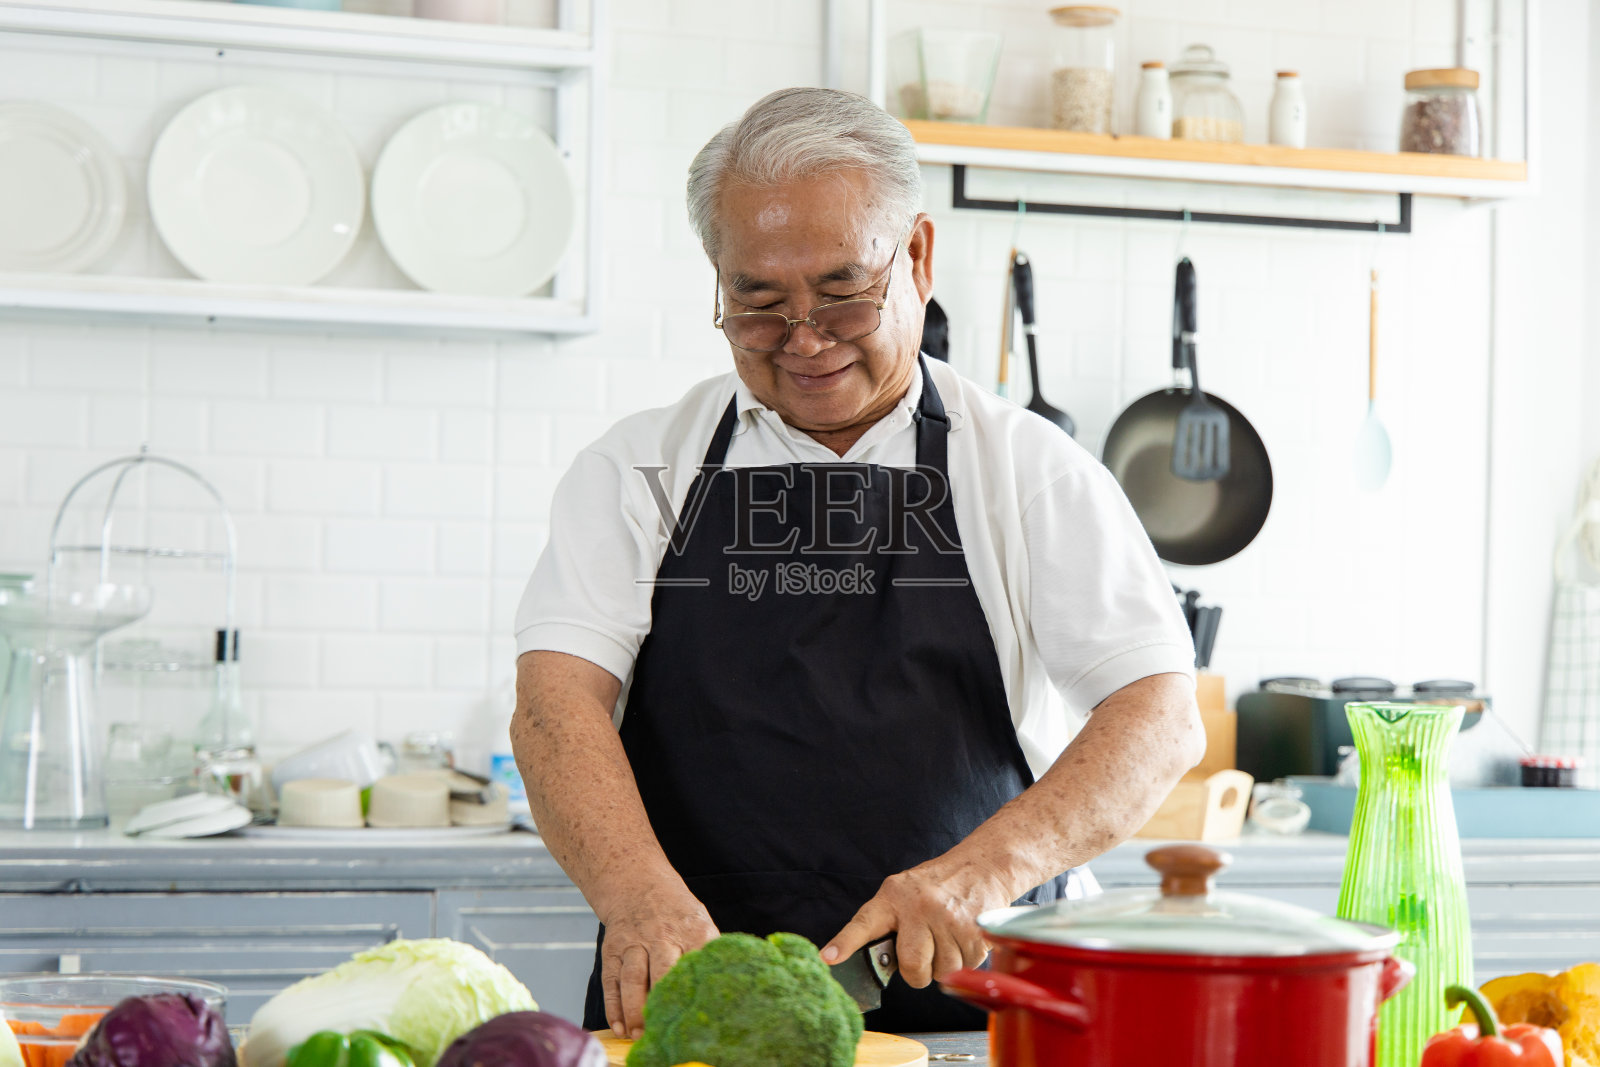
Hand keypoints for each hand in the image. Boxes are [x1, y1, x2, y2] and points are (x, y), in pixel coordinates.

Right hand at [598, 885, 717, 1039]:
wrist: (637, 885)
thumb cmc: (676, 914)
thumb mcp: (700, 923)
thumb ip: (708, 954)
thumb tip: (722, 993)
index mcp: (693, 930)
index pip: (699, 963)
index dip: (699, 989)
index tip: (700, 1013)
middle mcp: (663, 935)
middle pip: (663, 970)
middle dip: (663, 1002)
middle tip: (663, 1029)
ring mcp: (635, 942)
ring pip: (633, 977)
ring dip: (635, 1009)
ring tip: (639, 1033)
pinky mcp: (613, 949)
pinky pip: (612, 980)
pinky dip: (614, 1006)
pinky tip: (619, 1026)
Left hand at [820, 859, 1010, 987]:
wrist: (983, 866)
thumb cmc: (939, 884)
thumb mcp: (906, 891)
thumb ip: (890, 921)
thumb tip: (878, 961)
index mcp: (894, 896)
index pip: (864, 923)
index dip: (845, 943)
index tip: (829, 958)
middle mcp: (919, 906)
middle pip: (913, 966)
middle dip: (919, 972)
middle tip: (926, 953)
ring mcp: (948, 918)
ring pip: (942, 971)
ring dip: (947, 964)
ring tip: (949, 936)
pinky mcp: (973, 930)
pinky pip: (966, 966)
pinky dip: (966, 959)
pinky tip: (964, 936)